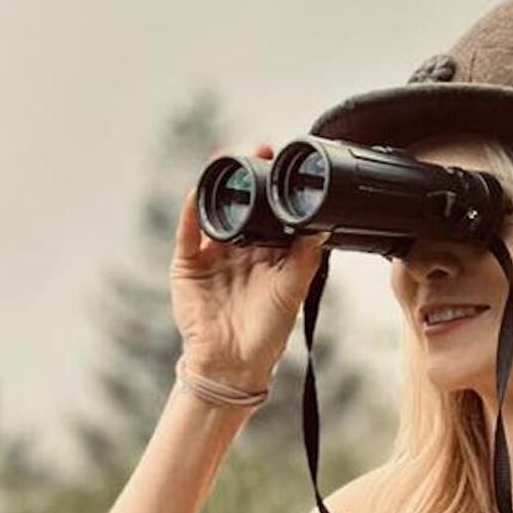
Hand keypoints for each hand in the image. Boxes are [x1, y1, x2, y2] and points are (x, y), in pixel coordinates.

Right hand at [170, 142, 329, 389]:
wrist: (233, 363)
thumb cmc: (266, 333)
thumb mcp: (292, 291)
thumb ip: (305, 258)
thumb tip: (325, 226)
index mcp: (266, 253)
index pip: (270, 212)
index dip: (276, 188)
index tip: (284, 163)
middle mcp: (239, 249)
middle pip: (242, 204)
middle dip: (249, 176)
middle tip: (261, 149)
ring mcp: (211, 255)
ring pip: (214, 211)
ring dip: (219, 185)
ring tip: (226, 159)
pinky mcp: (187, 265)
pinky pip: (187, 233)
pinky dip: (190, 213)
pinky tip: (197, 193)